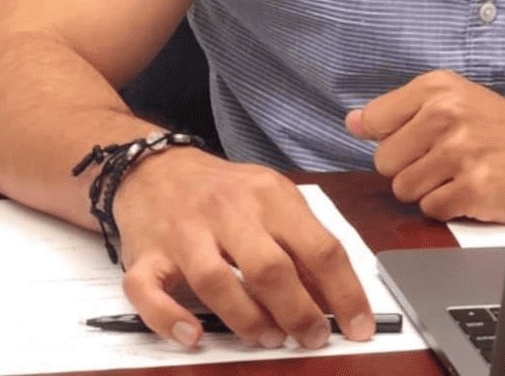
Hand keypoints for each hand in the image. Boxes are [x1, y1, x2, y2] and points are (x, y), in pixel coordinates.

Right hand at [110, 147, 373, 349]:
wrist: (157, 167)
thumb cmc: (222, 191)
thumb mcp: (271, 199)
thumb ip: (300, 240)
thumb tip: (334, 296)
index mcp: (268, 196)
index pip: (318, 246)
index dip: (344, 292)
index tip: (359, 326)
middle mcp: (227, 211)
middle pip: (269, 267)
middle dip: (299, 312)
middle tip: (313, 338)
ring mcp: (184, 232)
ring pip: (215, 281)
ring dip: (247, 320)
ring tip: (268, 338)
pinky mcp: (145, 255)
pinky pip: (148, 292)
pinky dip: (170, 320)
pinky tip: (193, 335)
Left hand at [345, 70, 504, 222]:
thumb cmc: (495, 127)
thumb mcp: (452, 99)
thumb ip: (399, 109)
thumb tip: (353, 122)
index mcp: (437, 87)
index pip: (375, 119)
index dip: (387, 136)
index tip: (408, 138)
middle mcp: (446, 114)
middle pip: (384, 161)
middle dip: (408, 166)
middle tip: (442, 158)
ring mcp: (459, 152)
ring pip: (404, 189)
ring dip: (427, 189)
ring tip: (457, 172)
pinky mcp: (472, 189)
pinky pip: (430, 209)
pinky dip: (448, 206)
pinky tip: (469, 188)